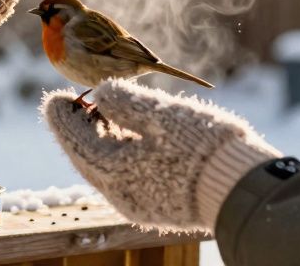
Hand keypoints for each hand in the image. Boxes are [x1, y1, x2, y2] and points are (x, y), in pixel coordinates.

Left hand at [42, 79, 279, 230]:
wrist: (244, 189)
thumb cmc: (201, 147)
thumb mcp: (159, 114)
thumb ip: (123, 100)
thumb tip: (100, 92)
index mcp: (114, 172)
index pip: (74, 141)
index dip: (62, 117)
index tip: (54, 96)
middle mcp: (120, 194)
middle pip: (88, 156)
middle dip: (81, 127)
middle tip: (78, 101)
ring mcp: (138, 203)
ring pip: (107, 168)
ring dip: (101, 139)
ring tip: (103, 113)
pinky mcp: (156, 206)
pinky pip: (126, 177)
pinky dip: (120, 154)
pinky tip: (128, 136)